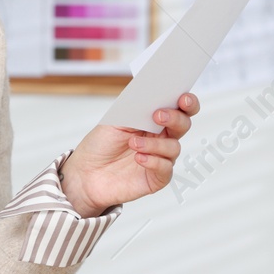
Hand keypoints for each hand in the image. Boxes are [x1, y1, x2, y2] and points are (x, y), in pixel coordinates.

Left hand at [59, 93, 200, 216]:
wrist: (86, 173)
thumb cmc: (101, 144)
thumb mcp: (115, 120)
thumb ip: (135, 108)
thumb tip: (152, 96)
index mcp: (154, 120)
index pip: (180, 108)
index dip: (187, 102)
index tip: (182, 98)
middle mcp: (161, 138)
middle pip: (183, 125)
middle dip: (175, 118)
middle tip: (158, 116)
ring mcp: (161, 158)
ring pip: (173, 147)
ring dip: (154, 143)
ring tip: (133, 143)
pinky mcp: (157, 178)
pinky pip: (165, 168)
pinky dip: (153, 161)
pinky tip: (139, 158)